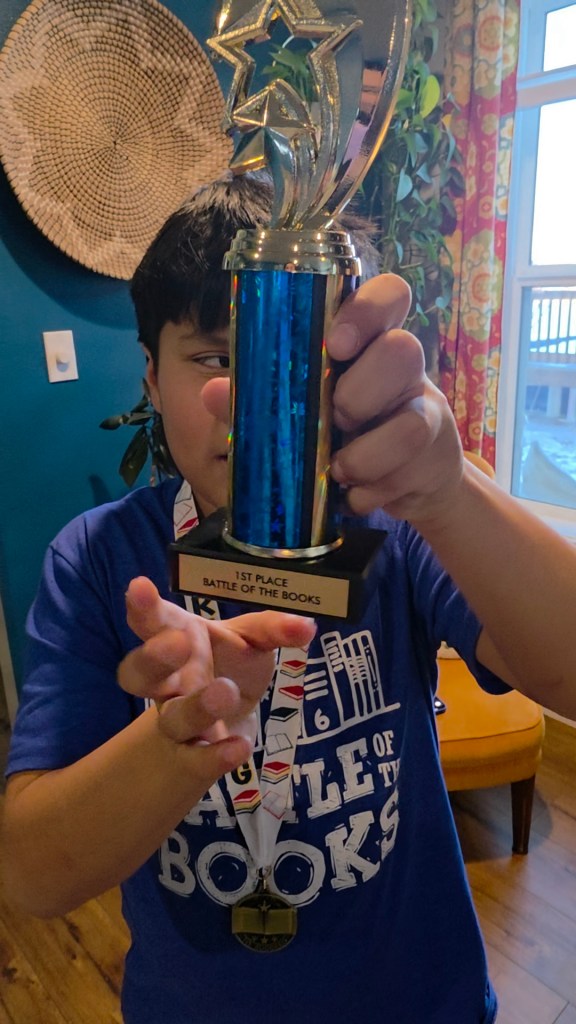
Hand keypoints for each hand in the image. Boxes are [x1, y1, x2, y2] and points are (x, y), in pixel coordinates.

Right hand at [119, 577, 315, 758]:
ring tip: (226, 691)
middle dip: (153, 658)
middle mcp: (168, 681)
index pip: (152, 622)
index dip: (143, 607)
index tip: (140, 586)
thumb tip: (306, 626)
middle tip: (179, 643)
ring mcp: (178, 720)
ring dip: (197, 707)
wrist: (229, 719)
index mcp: (177, 638)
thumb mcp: (254, 637)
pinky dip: (216, 756)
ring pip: (173, 719)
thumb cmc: (233, 662)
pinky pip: (197, 760)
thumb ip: (274, 628)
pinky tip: (240, 747)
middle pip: (139, 673)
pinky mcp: (194, 755)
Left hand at [202, 273, 463, 527]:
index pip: (389, 294)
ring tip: (339, 469)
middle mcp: (404, 367)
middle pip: (404, 350)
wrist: (404, 482)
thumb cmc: (342, 432)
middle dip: (359, 392)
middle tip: (334, 419)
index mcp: (369, 341)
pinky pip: (409, 470)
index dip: (368, 309)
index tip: (336, 343)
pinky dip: (373, 490)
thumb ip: (258, 399)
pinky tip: (355, 496)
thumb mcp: (302, 410)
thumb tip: (209, 391)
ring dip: (367, 454)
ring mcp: (426, 408)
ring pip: (413, 420)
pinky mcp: (435, 454)